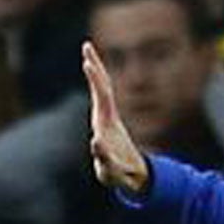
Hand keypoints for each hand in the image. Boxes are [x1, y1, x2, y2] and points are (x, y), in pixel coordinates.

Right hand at [81, 40, 149, 194]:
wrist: (136, 177)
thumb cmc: (123, 175)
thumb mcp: (113, 170)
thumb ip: (105, 157)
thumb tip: (96, 141)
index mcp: (108, 124)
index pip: (102, 97)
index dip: (95, 80)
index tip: (88, 63)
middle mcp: (108, 118)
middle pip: (102, 87)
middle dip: (95, 67)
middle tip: (87, 46)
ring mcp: (107, 119)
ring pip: (101, 91)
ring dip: (95, 72)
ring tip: (87, 54)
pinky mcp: (105, 123)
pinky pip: (99, 98)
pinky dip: (96, 84)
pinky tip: (93, 75)